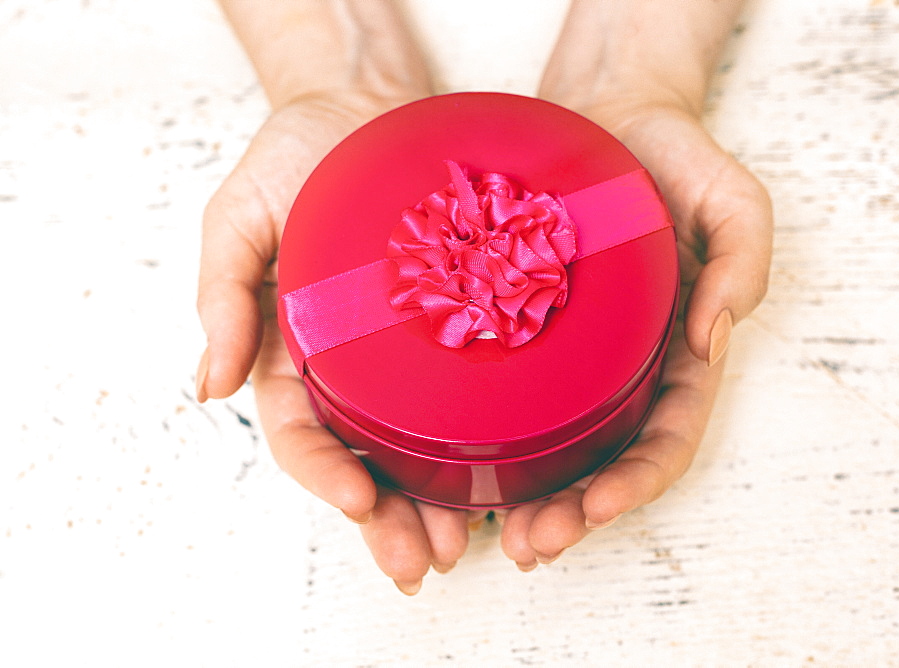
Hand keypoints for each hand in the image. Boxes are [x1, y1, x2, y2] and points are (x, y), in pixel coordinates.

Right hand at [197, 93, 475, 593]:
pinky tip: (504, 474)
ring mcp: (404, 353)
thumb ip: (222, 297)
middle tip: (423, 563)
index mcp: (293, 351)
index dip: (326, 476)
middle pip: (365, 459)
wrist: (366, 107)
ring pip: (420, 444)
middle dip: (390, 518)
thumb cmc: (296, 156)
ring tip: (467, 542)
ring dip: (439, 500)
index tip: (359, 503)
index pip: (303, 433)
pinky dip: (482, 441)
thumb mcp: (238, 217)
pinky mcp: (455, 325)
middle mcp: (350, 365)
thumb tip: (205, 388)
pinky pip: (467, 392)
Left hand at [497, 97, 772, 567]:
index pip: (666, 437)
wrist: (607, 113)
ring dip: (528, 497)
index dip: (636, 482)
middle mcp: (626, 366)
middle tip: (528, 546)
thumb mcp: (734, 198)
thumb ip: (746, 262)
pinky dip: (490, 440)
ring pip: (553, 446)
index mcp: (679, 352)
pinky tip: (459, 467)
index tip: (597, 510)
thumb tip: (716, 337)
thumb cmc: (674, 155)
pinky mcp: (527, 330)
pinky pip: (508, 395)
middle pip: (604, 460)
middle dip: (573, 513)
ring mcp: (575, 354)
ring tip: (490, 533)